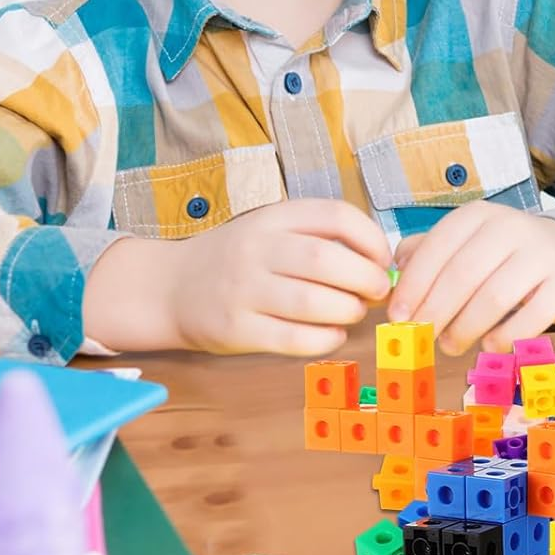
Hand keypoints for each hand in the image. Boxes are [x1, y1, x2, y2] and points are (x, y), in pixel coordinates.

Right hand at [85, 199, 392, 356]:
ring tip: (353, 312)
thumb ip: (320, 237)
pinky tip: (333, 334)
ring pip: (313, 302)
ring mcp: (243, 290)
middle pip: (326, 260)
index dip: (371, 239)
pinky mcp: (236, 329)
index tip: (384, 258)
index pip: (335, 215)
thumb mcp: (273, 230)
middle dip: (366, 278)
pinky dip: (325, 339)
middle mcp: (256, 249)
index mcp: (273, 218)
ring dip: (348, 311)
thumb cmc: (240, 259)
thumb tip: (383, 261)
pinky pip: (294, 338)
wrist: (171, 288)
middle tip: (377, 290)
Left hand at [386, 204, 554, 355]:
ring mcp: (542, 256)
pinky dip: (503, 337)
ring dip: (465, 329)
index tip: (397, 316)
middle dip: (435, 311)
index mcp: (480, 216)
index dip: (413, 284)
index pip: (439, 246)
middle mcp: (512, 228)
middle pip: (464, 274)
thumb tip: (392, 274)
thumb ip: (429, 252)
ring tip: (451, 345)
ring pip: (494, 298)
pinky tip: (489, 344)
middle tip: (422, 336)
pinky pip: (529, 319)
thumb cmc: (507, 255)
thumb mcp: (469, 242)